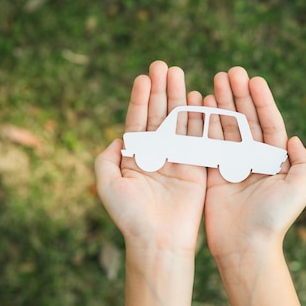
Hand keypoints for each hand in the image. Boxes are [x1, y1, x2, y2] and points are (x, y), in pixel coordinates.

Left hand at [94, 60, 206, 257]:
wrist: (158, 240)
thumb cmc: (130, 216)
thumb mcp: (108, 185)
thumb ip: (106, 158)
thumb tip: (118, 137)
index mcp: (136, 156)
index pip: (138, 120)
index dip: (140, 98)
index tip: (143, 77)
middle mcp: (157, 153)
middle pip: (159, 114)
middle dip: (161, 90)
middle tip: (163, 65)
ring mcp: (178, 158)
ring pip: (178, 121)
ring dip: (178, 97)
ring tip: (178, 73)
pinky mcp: (197, 166)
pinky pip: (198, 137)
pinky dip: (198, 117)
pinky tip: (197, 97)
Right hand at [203, 67, 305, 263]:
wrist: (245, 247)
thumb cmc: (274, 219)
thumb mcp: (299, 190)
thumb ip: (304, 162)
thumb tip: (295, 138)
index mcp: (274, 160)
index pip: (269, 123)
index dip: (262, 101)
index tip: (254, 79)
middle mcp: (253, 159)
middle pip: (246, 120)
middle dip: (238, 95)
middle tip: (230, 72)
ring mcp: (232, 164)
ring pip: (226, 127)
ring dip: (221, 104)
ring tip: (214, 81)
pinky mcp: (212, 173)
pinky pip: (208, 143)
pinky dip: (204, 124)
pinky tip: (201, 105)